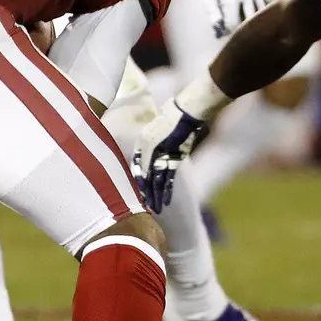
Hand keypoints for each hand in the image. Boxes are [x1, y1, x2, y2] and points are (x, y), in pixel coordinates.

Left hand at [131, 98, 208, 212]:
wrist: (185, 111)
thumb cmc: (171, 114)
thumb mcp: (154, 126)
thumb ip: (150, 139)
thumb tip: (149, 146)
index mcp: (142, 141)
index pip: (136, 166)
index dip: (137, 180)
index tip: (135, 192)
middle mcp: (148, 150)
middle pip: (144, 176)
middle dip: (144, 192)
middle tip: (143, 206)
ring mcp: (161, 155)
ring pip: (155, 181)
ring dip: (154, 196)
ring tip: (153, 209)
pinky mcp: (174, 158)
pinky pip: (168, 178)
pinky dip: (166, 191)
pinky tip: (164, 202)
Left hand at [190, 0, 268, 37]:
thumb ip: (215, 16)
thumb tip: (220, 33)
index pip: (234, 25)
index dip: (230, 33)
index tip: (226, 35)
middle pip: (250, 21)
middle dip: (245, 30)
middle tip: (240, 36)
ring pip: (261, 12)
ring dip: (256, 21)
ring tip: (251, 28)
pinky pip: (266, 1)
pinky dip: (263, 9)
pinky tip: (260, 15)